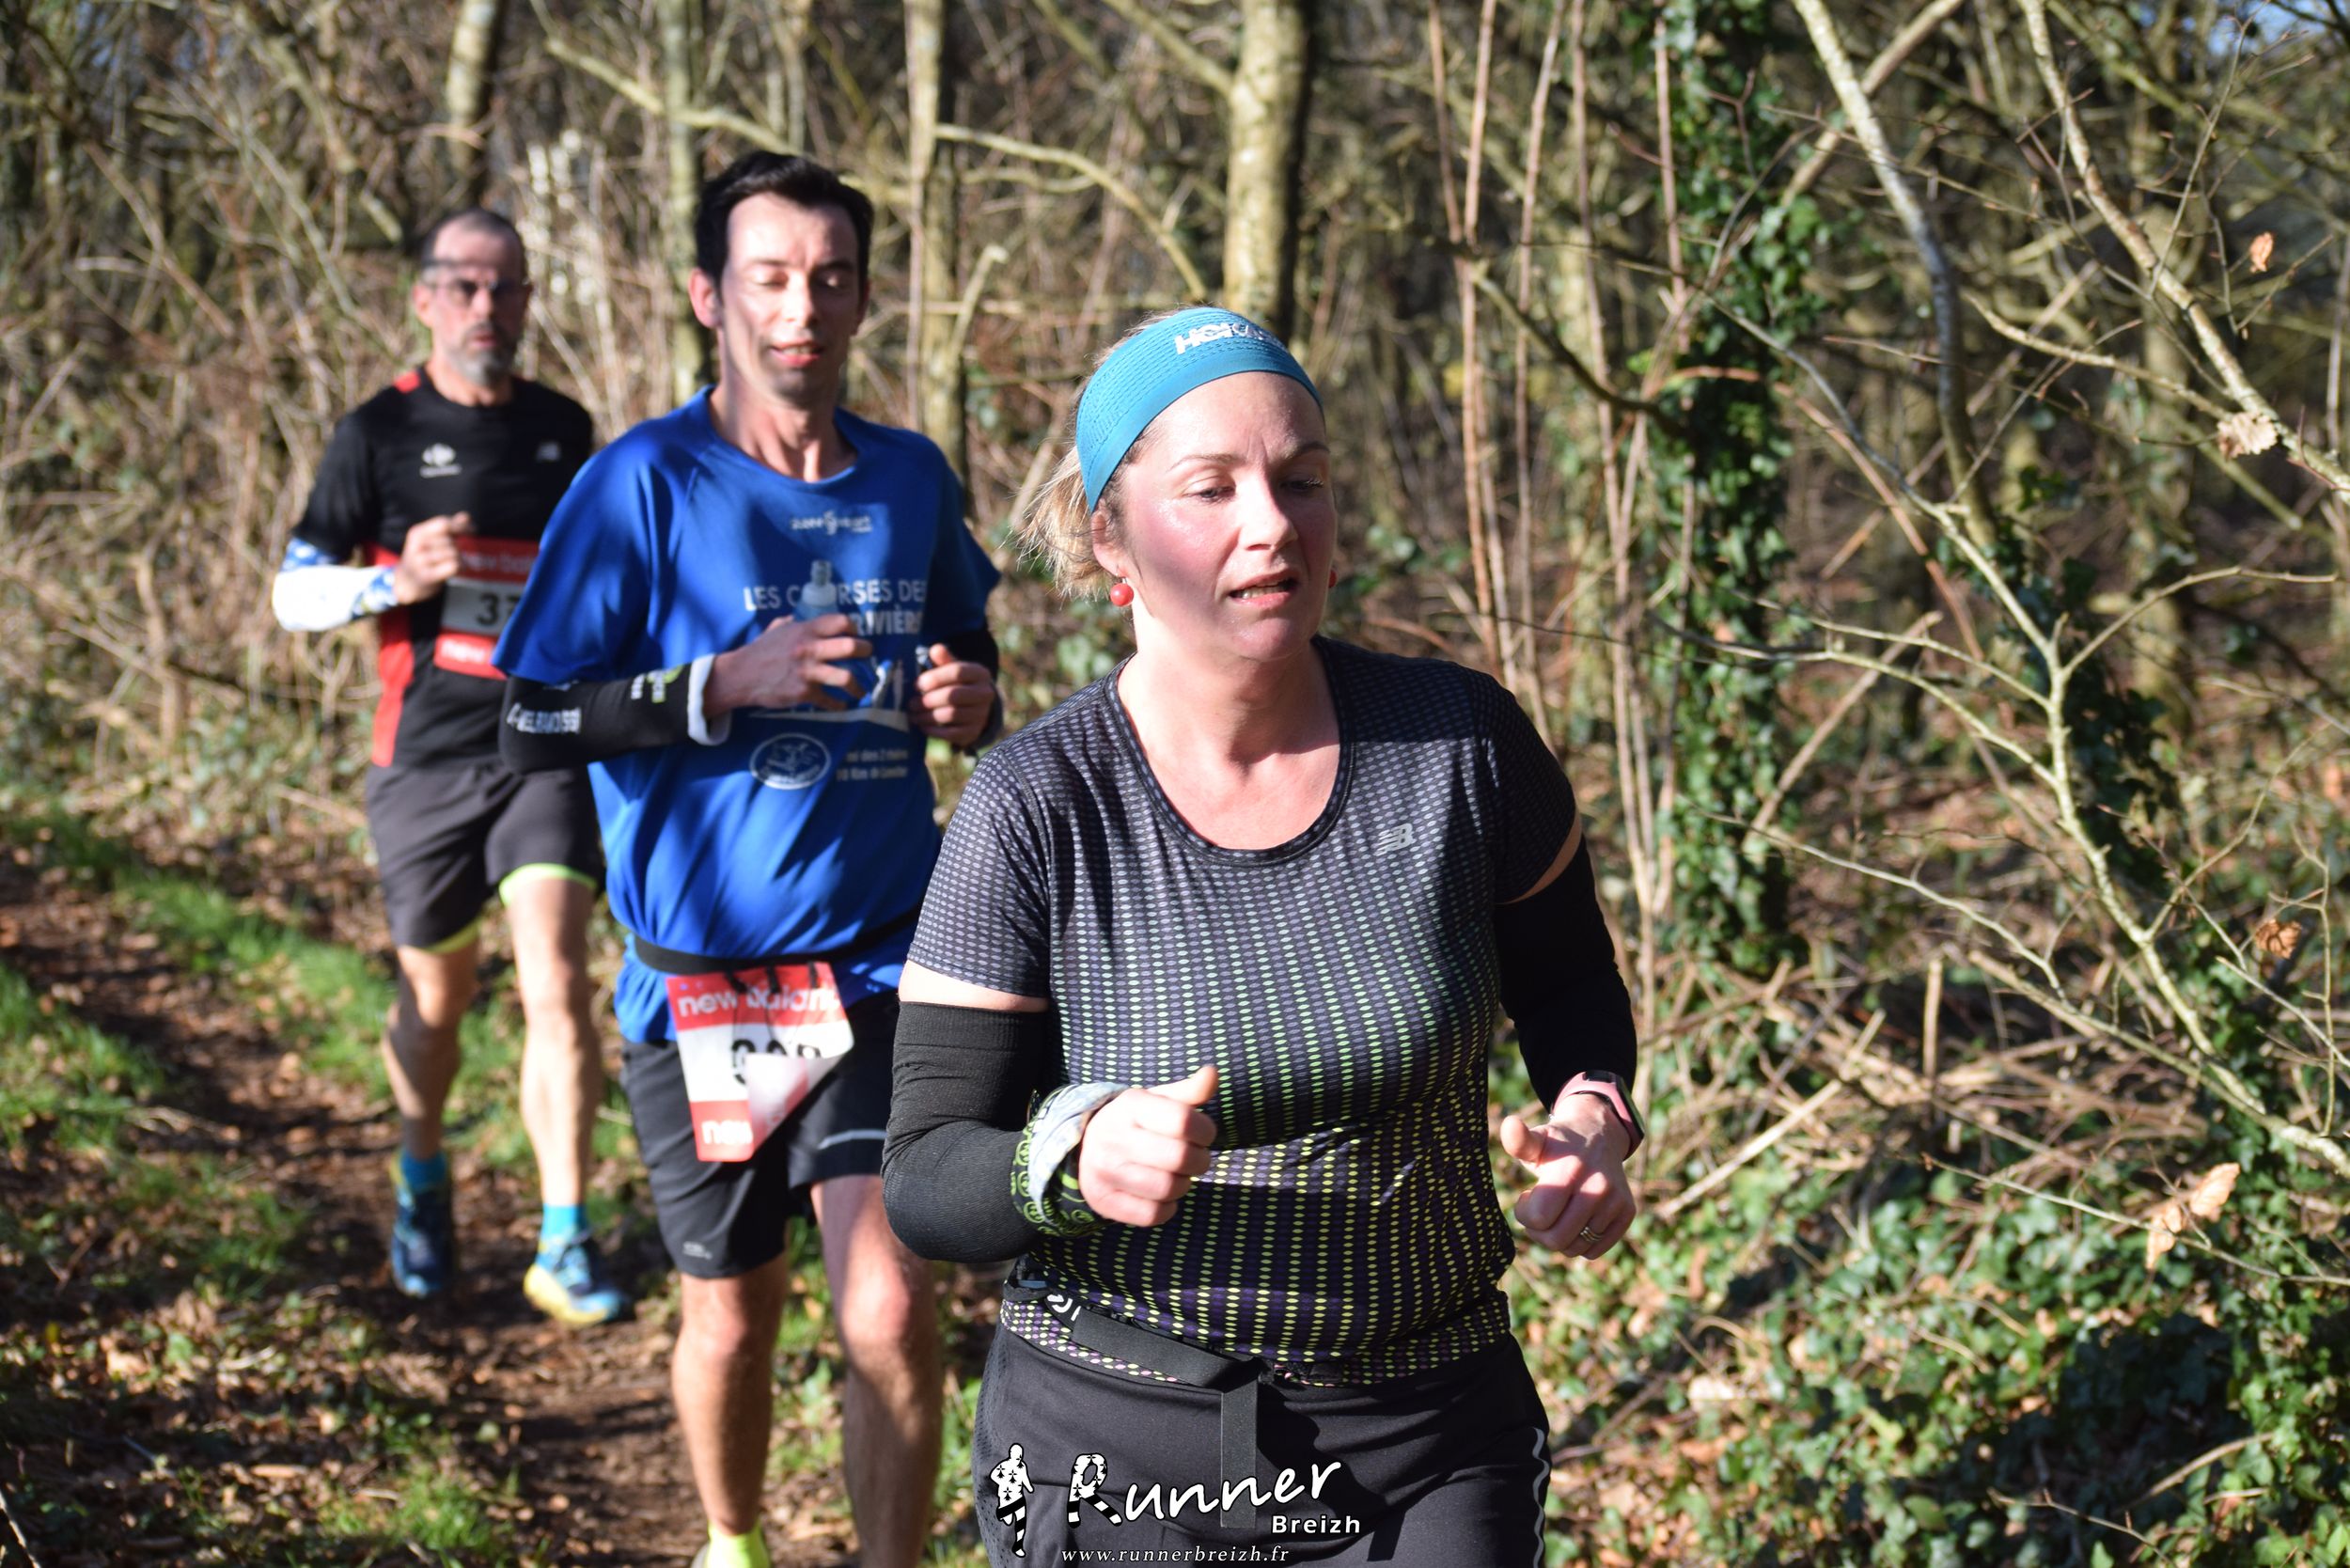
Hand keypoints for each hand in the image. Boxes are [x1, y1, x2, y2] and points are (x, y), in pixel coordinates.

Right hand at [392, 511, 469, 603]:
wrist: (407, 582)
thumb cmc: (425, 558)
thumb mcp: (432, 540)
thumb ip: (450, 528)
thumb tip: (466, 517)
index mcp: (418, 533)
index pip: (443, 524)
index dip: (461, 526)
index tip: (473, 531)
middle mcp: (417, 546)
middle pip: (450, 540)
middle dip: (459, 546)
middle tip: (457, 554)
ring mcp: (420, 561)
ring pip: (453, 553)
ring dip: (461, 558)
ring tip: (457, 563)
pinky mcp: (427, 576)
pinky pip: (453, 565)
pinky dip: (461, 567)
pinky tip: (459, 569)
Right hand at [704, 613, 872, 714]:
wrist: (740, 676)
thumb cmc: (759, 651)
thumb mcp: (774, 631)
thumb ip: (789, 624)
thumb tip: (793, 619)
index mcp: (805, 630)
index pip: (841, 621)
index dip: (854, 628)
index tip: (856, 636)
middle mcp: (809, 648)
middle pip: (851, 647)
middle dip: (866, 652)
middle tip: (867, 657)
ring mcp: (807, 672)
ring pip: (846, 677)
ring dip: (858, 686)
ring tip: (861, 690)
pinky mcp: (803, 692)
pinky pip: (830, 700)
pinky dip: (838, 705)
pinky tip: (840, 705)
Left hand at [911, 641, 996, 745]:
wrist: (973, 708)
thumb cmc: (956, 683)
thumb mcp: (951, 668)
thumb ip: (943, 659)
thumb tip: (935, 649)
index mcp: (980, 673)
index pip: (957, 672)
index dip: (934, 678)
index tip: (917, 684)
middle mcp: (985, 693)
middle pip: (953, 695)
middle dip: (928, 699)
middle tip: (911, 703)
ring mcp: (981, 714)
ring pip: (950, 715)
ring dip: (927, 715)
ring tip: (914, 714)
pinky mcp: (973, 732)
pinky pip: (951, 733)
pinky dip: (933, 730)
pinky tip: (922, 725)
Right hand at [1076, 1065, 1218, 1226]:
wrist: (1084, 1147)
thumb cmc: (1135, 1122)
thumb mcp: (1158, 1101)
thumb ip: (1189, 1090)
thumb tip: (1213, 1073)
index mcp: (1130, 1106)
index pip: (1183, 1121)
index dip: (1206, 1130)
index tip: (1203, 1134)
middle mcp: (1113, 1137)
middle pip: (1180, 1158)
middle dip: (1200, 1160)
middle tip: (1194, 1158)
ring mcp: (1105, 1172)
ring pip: (1168, 1189)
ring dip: (1183, 1185)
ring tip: (1176, 1175)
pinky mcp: (1104, 1202)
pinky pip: (1153, 1215)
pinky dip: (1167, 1208)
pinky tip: (1161, 1194)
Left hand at [1499, 1093, 1636, 1259]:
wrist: (1598, 1135)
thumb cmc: (1557, 1144)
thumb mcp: (1536, 1140)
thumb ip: (1518, 1140)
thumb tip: (1509, 1124)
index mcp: (1571, 1170)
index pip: (1538, 1218)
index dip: (1524, 1212)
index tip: (1528, 1196)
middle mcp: (1598, 1186)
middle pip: (1556, 1239)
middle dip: (1538, 1231)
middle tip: (1539, 1211)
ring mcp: (1616, 1201)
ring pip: (1575, 1249)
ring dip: (1559, 1238)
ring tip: (1557, 1213)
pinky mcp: (1627, 1212)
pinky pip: (1595, 1251)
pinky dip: (1580, 1243)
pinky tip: (1575, 1220)